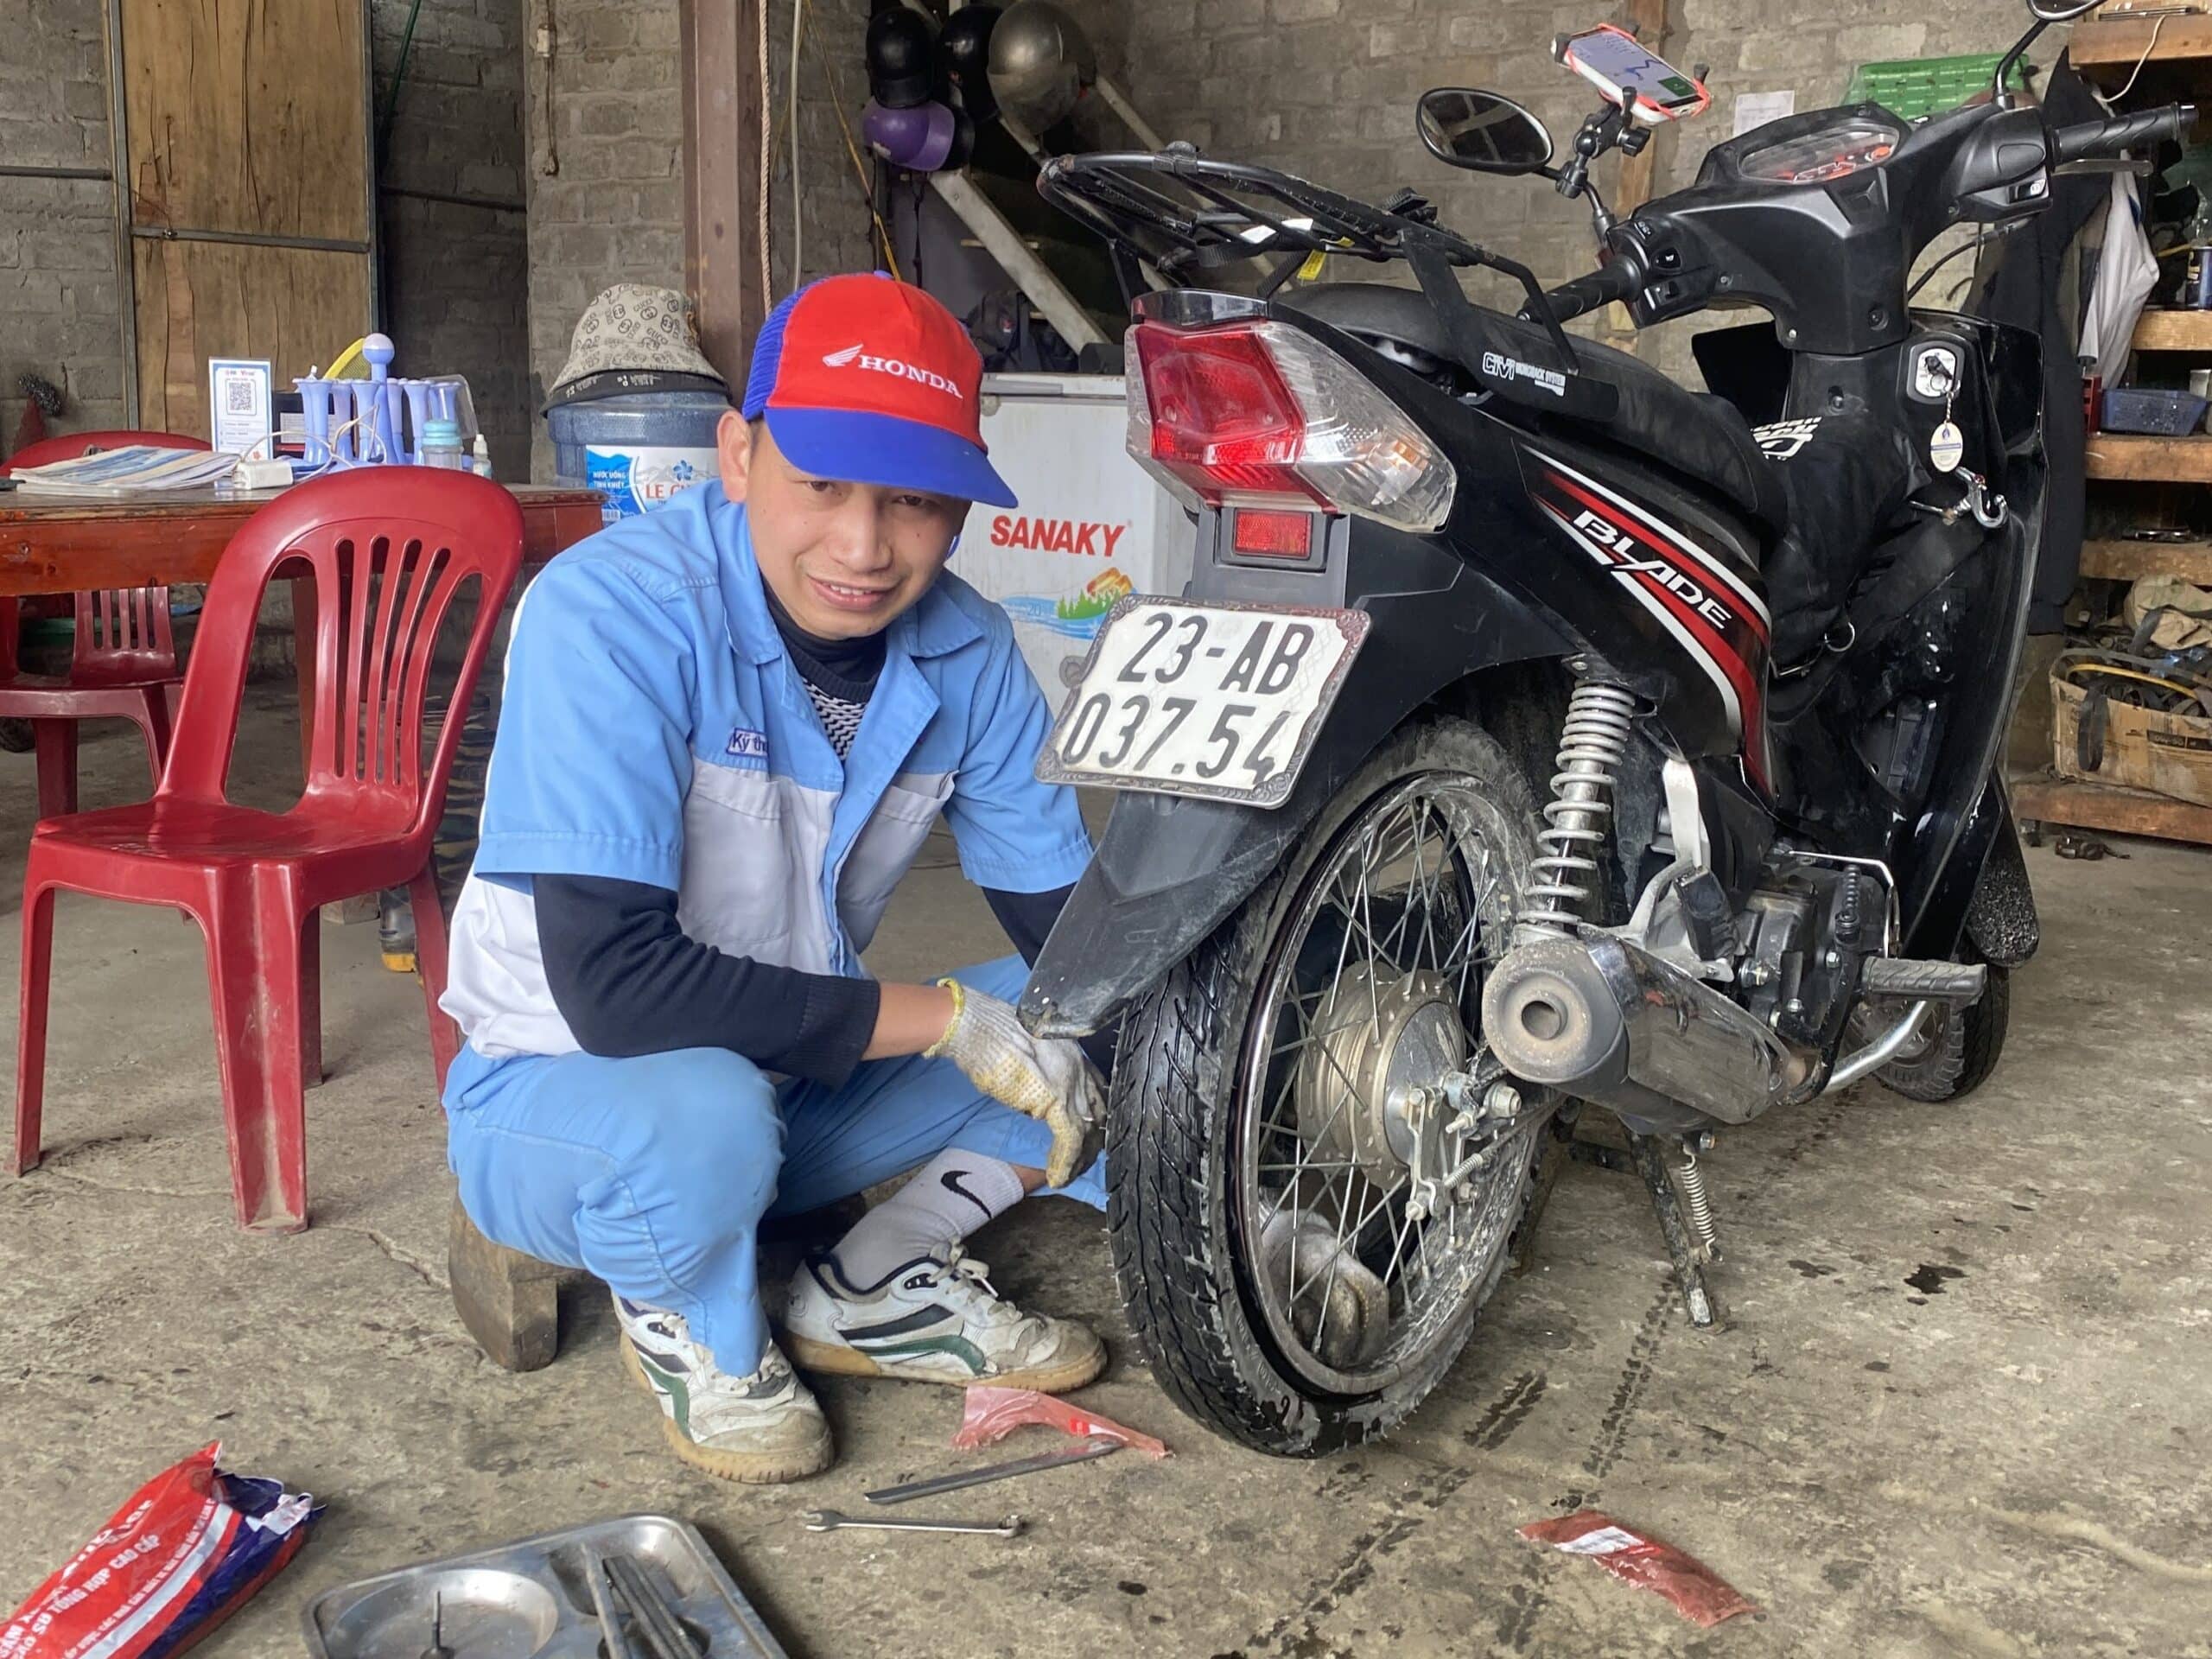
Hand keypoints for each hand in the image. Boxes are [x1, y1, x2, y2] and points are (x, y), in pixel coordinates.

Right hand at [926, 981, 1102, 1187]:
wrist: (977, 1026)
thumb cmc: (990, 1037)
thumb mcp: (1025, 1057)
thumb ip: (1042, 1077)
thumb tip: (1038, 1104)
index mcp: (1073, 1053)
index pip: (1096, 1091)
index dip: (1094, 1116)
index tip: (1089, 1136)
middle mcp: (1079, 1067)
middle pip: (1097, 1113)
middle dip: (1092, 1142)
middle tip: (1083, 1163)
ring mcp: (1070, 1083)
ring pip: (1086, 1131)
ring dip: (1079, 1159)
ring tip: (1069, 1174)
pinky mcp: (1056, 1101)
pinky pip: (1069, 1140)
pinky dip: (1064, 1162)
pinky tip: (1058, 1176)